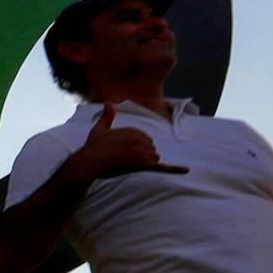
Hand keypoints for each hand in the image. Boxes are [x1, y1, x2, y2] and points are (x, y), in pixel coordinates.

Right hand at [61, 104, 188, 182]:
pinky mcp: (141, 165)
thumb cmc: (92, 147)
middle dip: (141, 155)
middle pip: (151, 149)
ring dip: (143, 163)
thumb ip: (107, 116)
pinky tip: (185, 170)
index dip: (135, 147)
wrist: (87, 163)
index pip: (145, 139)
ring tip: (126, 164)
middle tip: (122, 158)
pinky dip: (174, 169)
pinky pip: (161, 167)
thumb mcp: (99, 129)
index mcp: (134, 130)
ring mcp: (141, 152)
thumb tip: (109, 102)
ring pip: (153, 159)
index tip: (121, 151)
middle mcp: (140, 139)